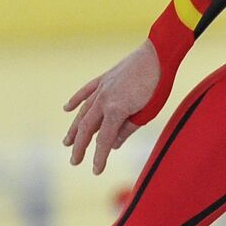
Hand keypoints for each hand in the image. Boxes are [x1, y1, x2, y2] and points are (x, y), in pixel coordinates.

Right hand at [64, 41, 160, 174]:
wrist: (157, 54)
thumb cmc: (157, 85)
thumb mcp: (147, 112)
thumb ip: (128, 129)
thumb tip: (114, 144)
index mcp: (116, 111)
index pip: (104, 140)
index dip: (99, 157)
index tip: (96, 171)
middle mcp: (104, 100)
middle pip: (87, 128)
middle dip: (80, 146)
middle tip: (74, 161)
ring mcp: (102, 88)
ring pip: (83, 111)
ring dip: (74, 128)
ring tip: (67, 142)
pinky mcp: (104, 78)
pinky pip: (85, 91)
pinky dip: (75, 100)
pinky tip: (67, 109)